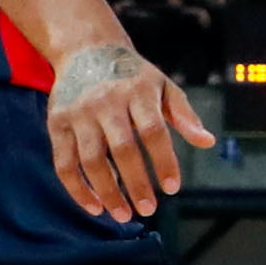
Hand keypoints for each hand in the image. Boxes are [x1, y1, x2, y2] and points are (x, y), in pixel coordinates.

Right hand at [48, 40, 211, 223]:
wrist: (87, 49)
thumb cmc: (133, 76)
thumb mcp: (163, 86)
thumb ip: (185, 115)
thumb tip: (208, 142)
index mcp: (138, 92)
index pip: (154, 131)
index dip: (164, 161)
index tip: (173, 188)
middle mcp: (106, 102)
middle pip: (123, 148)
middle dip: (136, 183)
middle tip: (148, 210)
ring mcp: (79, 113)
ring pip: (91, 160)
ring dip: (107, 192)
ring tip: (123, 215)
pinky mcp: (57, 123)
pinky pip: (64, 163)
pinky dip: (77, 189)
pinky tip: (94, 207)